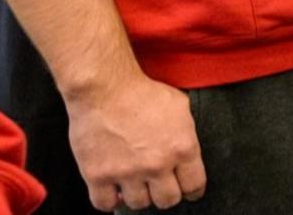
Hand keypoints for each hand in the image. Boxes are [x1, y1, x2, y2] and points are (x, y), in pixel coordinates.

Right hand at [64, 73, 205, 210]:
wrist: (104, 87)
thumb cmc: (142, 92)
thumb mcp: (180, 107)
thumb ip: (187, 133)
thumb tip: (188, 152)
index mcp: (182, 148)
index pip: (194, 186)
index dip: (192, 191)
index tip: (188, 191)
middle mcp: (157, 165)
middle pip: (168, 200)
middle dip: (166, 194)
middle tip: (159, 185)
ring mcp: (127, 172)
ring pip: (139, 204)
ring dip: (139, 195)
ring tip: (136, 183)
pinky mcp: (98, 175)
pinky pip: (105, 204)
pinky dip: (109, 200)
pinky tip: (113, 190)